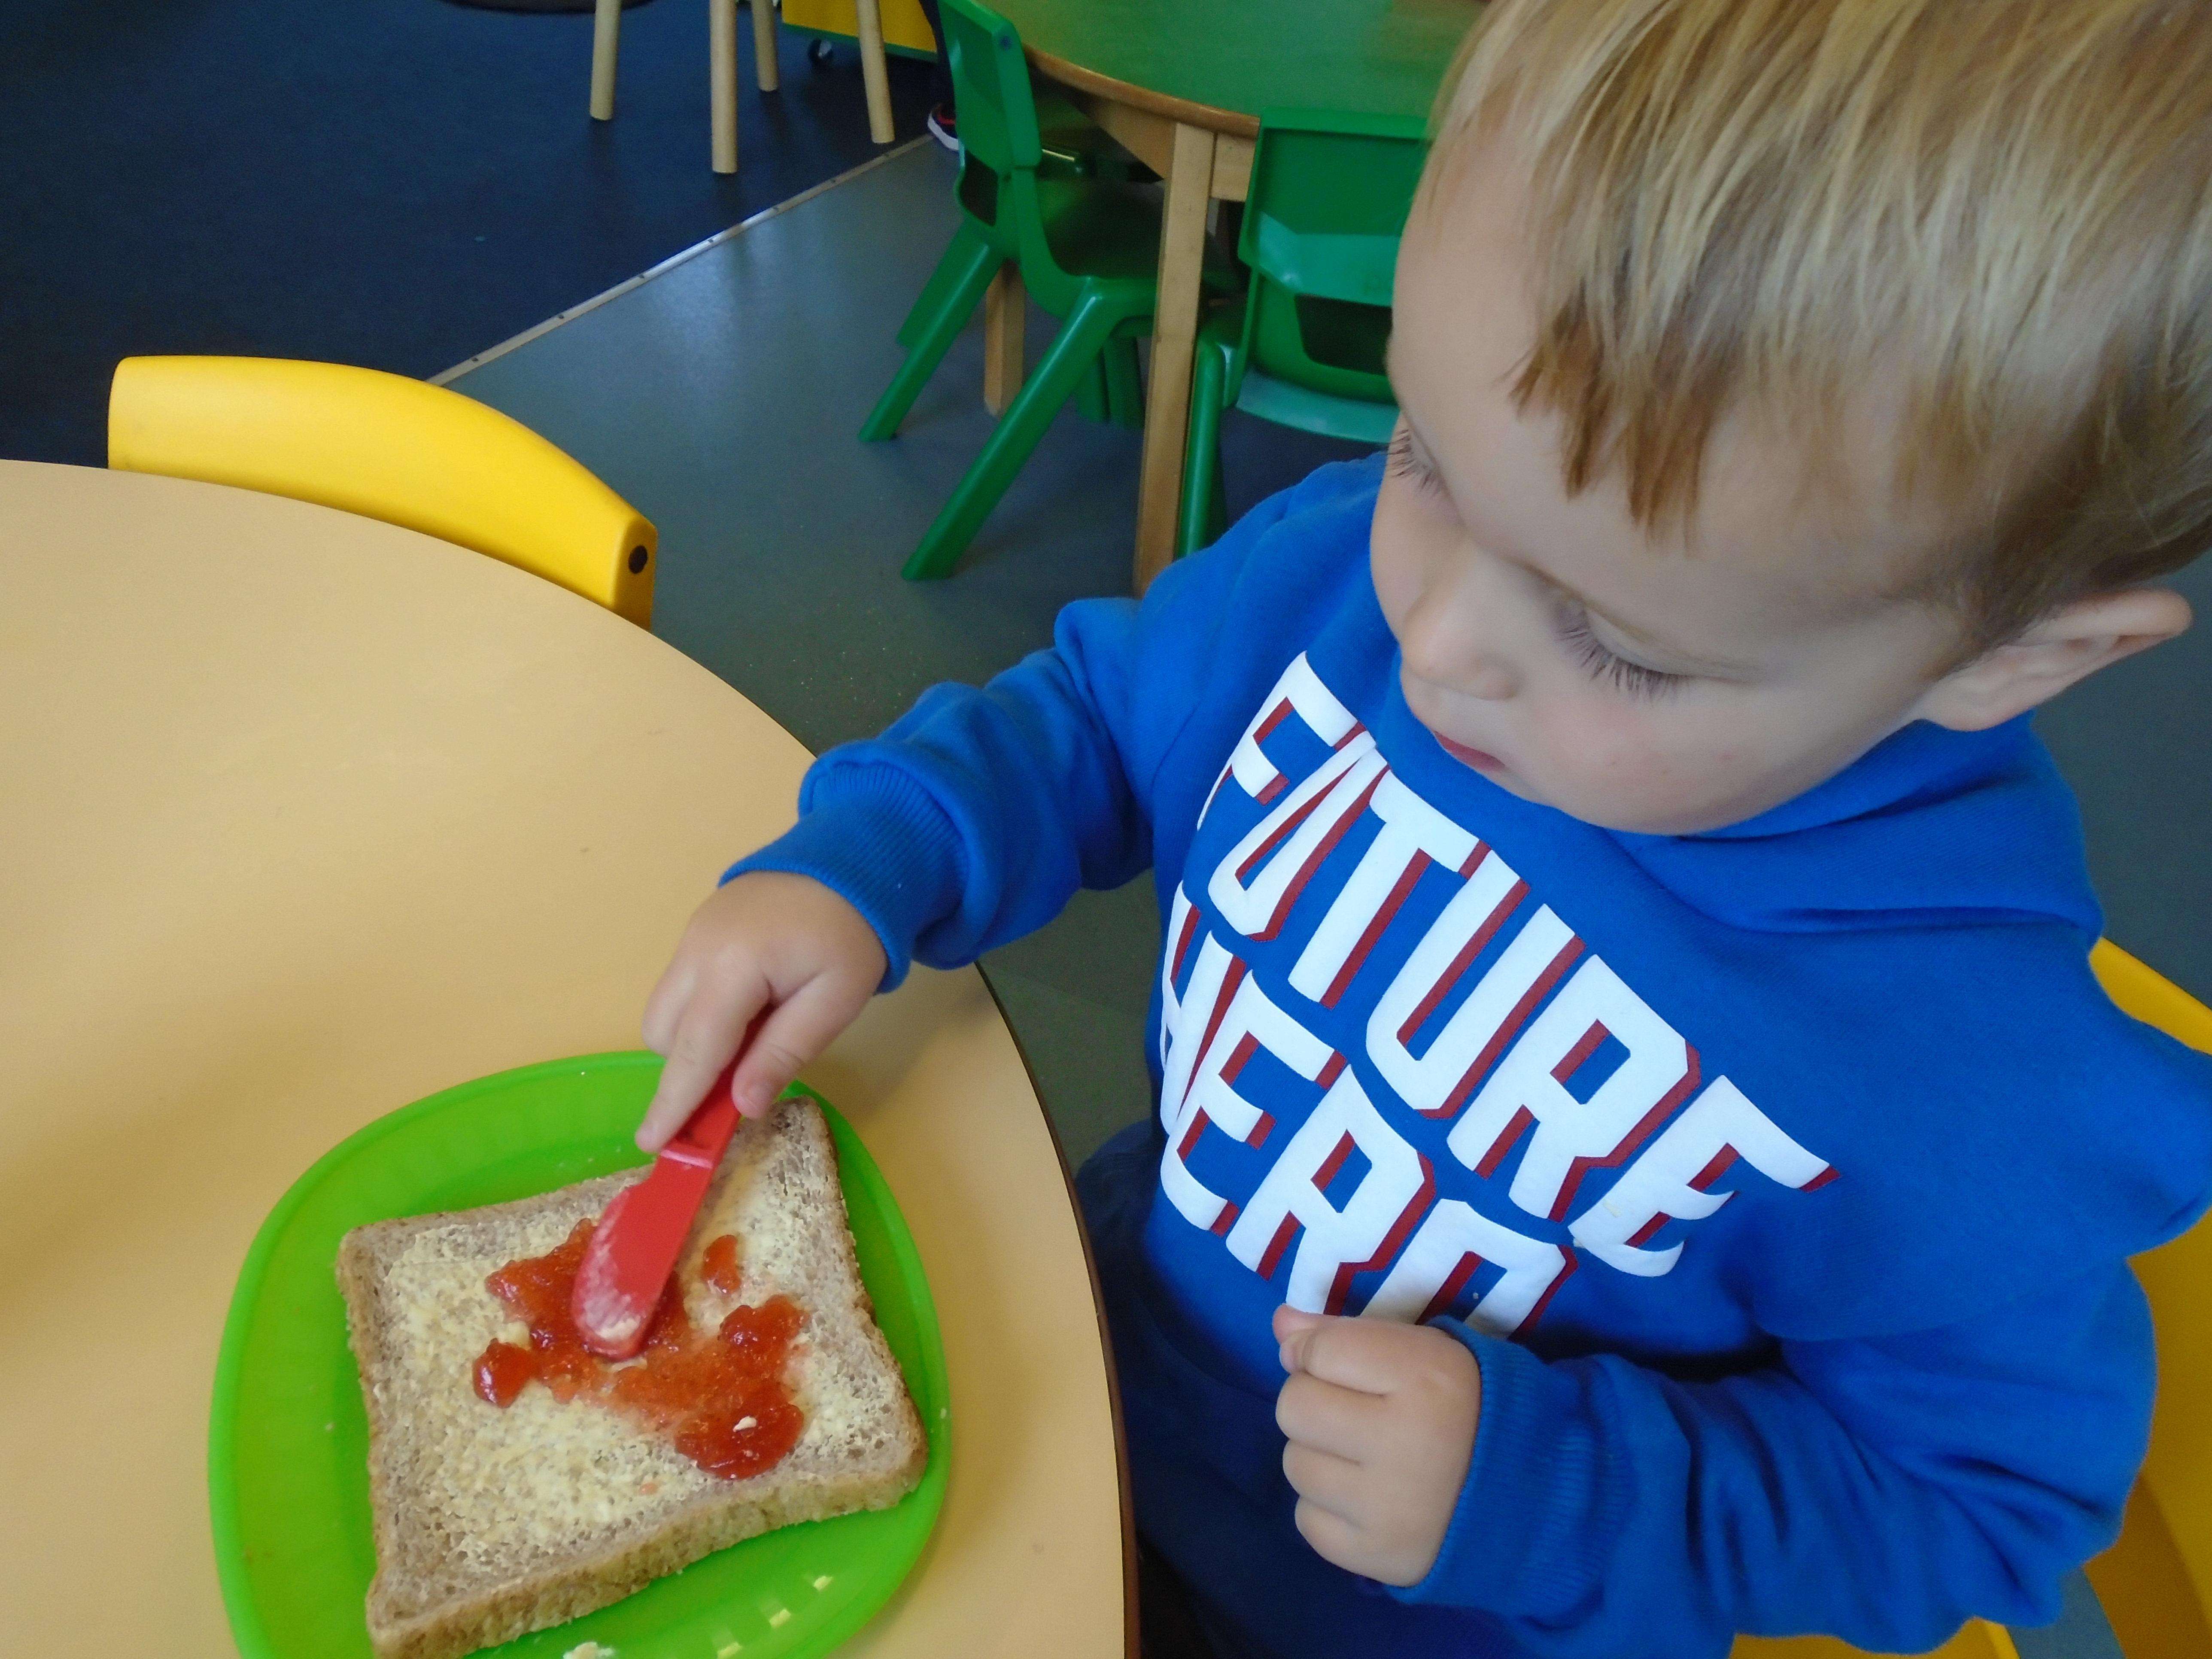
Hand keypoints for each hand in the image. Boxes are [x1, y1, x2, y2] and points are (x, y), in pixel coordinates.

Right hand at [636, 872, 886, 1150]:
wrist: (851, 859)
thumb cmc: (852, 935)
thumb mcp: (835, 1000)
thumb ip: (785, 1052)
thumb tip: (741, 1105)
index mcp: (733, 966)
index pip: (695, 1050)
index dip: (675, 1102)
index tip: (653, 1144)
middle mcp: (697, 949)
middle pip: (665, 1033)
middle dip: (689, 1068)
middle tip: (737, 1086)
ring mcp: (691, 934)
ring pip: (665, 1009)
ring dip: (694, 1040)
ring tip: (754, 1038)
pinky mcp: (697, 929)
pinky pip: (680, 986)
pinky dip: (701, 1012)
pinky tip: (749, 1009)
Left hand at [1272, 1305, 1481, 1586]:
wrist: (1523, 1497)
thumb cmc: (1462, 1409)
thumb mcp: (1420, 1352)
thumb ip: (1345, 1334)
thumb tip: (1281, 1325)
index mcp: (1426, 1378)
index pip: (1320, 1350)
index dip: (1319, 1352)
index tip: (1345, 1365)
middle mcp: (1405, 1444)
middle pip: (1293, 1407)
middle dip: (1313, 1402)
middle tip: (1354, 1413)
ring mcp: (1389, 1508)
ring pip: (1295, 1464)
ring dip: (1319, 1455)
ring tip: (1365, 1458)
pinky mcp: (1377, 1557)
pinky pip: (1306, 1520)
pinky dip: (1327, 1507)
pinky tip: (1367, 1498)